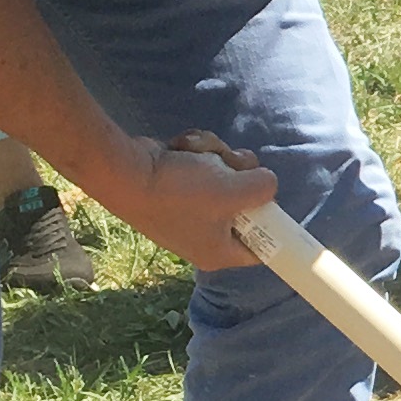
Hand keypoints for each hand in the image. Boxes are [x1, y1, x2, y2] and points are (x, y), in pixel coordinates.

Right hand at [114, 128, 277, 271]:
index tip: (275, 199)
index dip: (274, 226)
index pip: (260, 249)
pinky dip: (196, 153)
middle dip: (239, 174)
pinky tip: (181, 148)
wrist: (124, 172)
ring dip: (215, 156)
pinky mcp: (178, 185)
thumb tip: (268, 183)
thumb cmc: (179, 191)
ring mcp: (190, 210)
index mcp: (218, 251)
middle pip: (246, 204)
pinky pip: (203, 165)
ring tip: (197, 154)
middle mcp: (205, 235)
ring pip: (225, 176)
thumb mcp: (233, 191)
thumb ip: (263, 189)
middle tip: (231, 164)